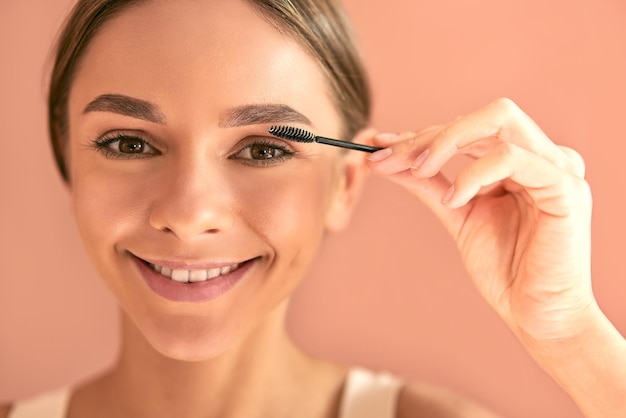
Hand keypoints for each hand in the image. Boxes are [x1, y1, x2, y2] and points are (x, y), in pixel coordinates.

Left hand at [366, 98, 594, 342]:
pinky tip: (455, 199)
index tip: (379, 148)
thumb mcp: (457, 215)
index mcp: (519, 161)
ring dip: (446, 142)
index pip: (468, 130)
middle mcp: (540, 156)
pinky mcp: (564, 188)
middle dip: (428, 134)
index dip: (421, 135)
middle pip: (481, 116)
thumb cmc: (504, 269)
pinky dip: (473, 173)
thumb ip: (428, 183)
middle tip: (390, 157)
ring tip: (418, 171)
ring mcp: (556, 167)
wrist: (536, 314)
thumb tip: (386, 157)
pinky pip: (510, 158)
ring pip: (498, 120)